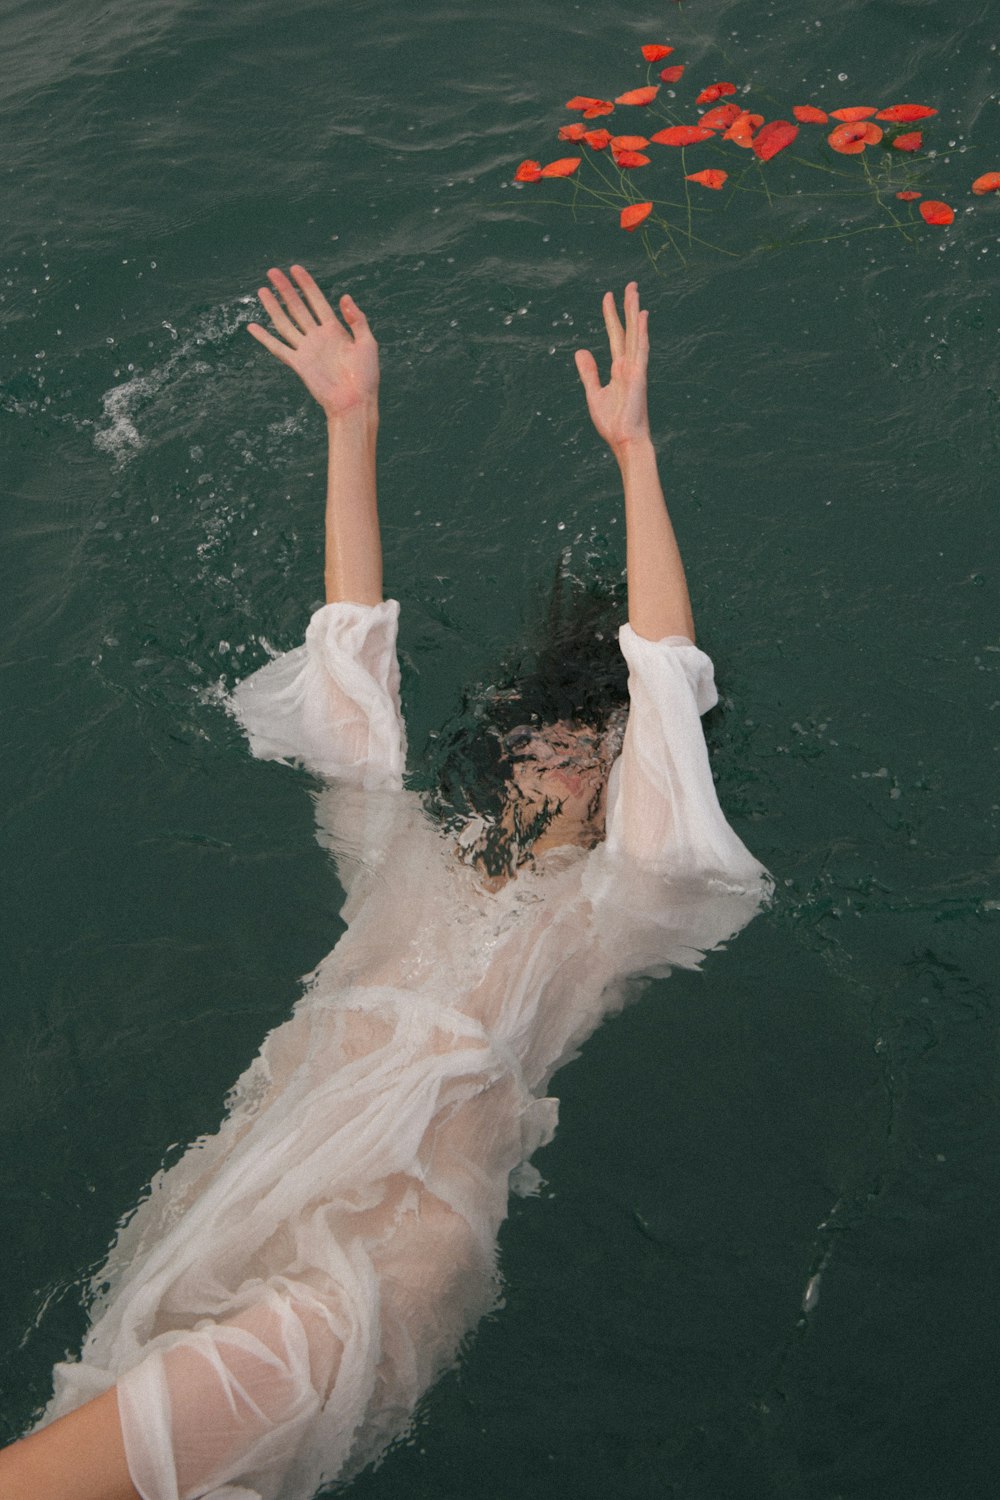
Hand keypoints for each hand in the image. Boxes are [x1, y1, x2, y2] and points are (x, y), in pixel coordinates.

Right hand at [247, 265, 378, 419]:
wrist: (354, 402)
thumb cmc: (365, 376)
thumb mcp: (368, 343)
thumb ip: (357, 319)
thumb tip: (344, 297)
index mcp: (335, 329)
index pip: (317, 300)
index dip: (306, 284)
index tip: (295, 269)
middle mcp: (318, 337)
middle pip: (298, 307)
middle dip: (285, 289)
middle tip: (272, 272)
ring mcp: (307, 350)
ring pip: (285, 323)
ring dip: (273, 307)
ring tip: (262, 290)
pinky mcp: (299, 364)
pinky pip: (278, 348)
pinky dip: (264, 339)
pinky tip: (252, 327)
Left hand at [574, 282, 650, 456]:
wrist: (624, 440)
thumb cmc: (612, 422)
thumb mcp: (594, 394)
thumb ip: (588, 372)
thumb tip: (580, 351)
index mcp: (619, 368)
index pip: (615, 336)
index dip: (611, 316)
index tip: (608, 296)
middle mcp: (629, 364)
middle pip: (628, 330)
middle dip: (627, 307)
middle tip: (630, 284)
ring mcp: (636, 369)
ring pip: (636, 334)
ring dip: (634, 312)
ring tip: (634, 291)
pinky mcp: (639, 376)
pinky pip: (641, 350)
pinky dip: (642, 332)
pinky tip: (642, 316)